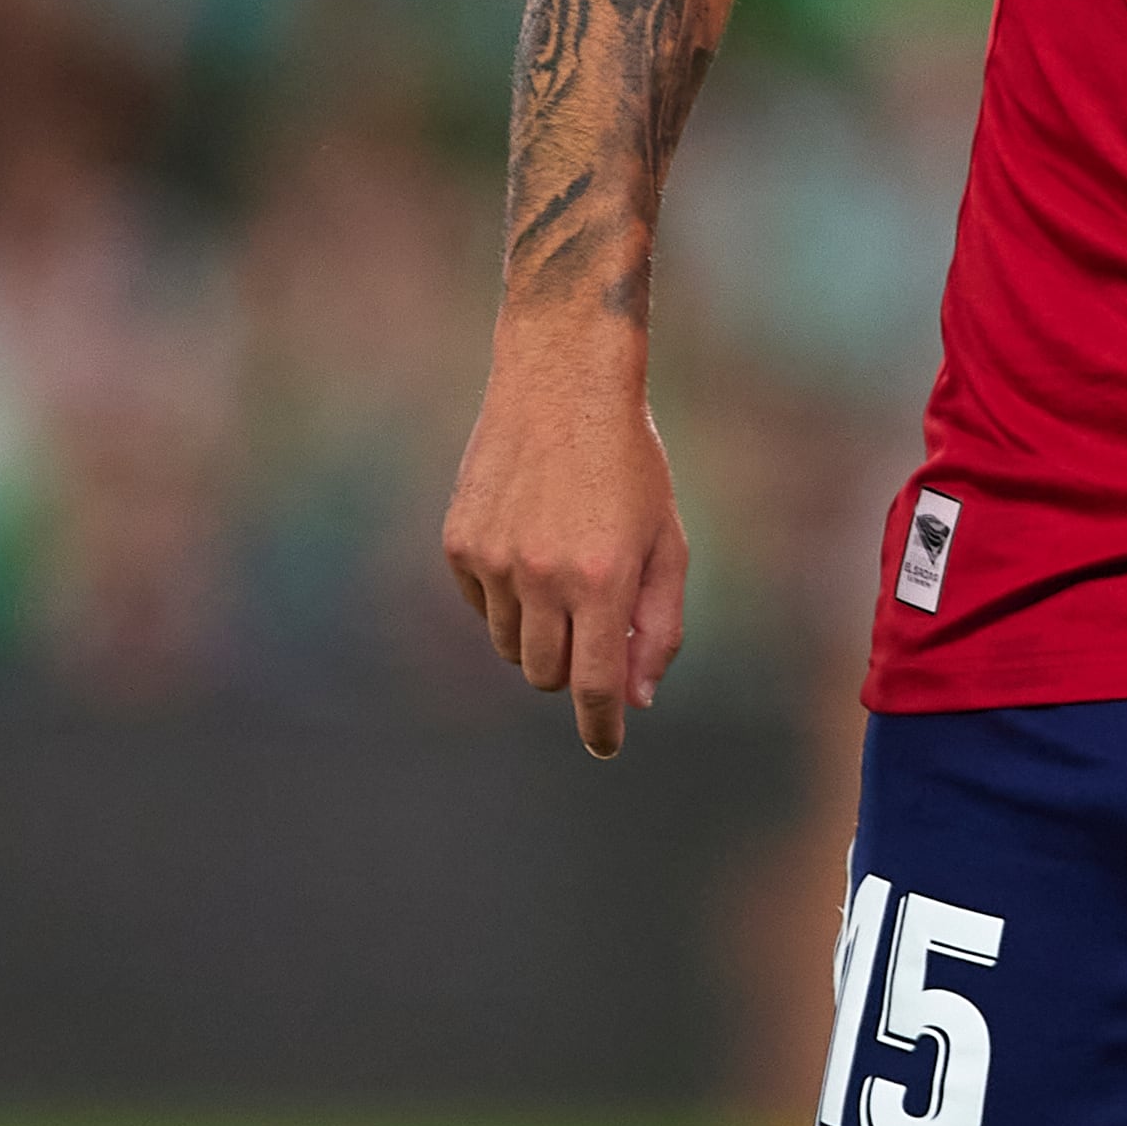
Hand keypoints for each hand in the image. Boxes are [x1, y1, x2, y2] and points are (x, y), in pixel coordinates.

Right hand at [442, 309, 688, 757]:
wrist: (563, 381)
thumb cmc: (629, 462)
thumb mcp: (667, 539)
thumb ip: (660, 624)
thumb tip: (638, 697)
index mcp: (602, 579)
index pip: (594, 687)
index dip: (601, 727)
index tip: (605, 744)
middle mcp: (542, 576)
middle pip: (546, 676)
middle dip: (572, 669)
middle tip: (592, 628)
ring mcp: (494, 560)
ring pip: (511, 645)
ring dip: (540, 631)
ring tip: (563, 570)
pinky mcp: (459, 542)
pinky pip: (483, 604)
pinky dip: (507, 596)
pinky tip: (529, 543)